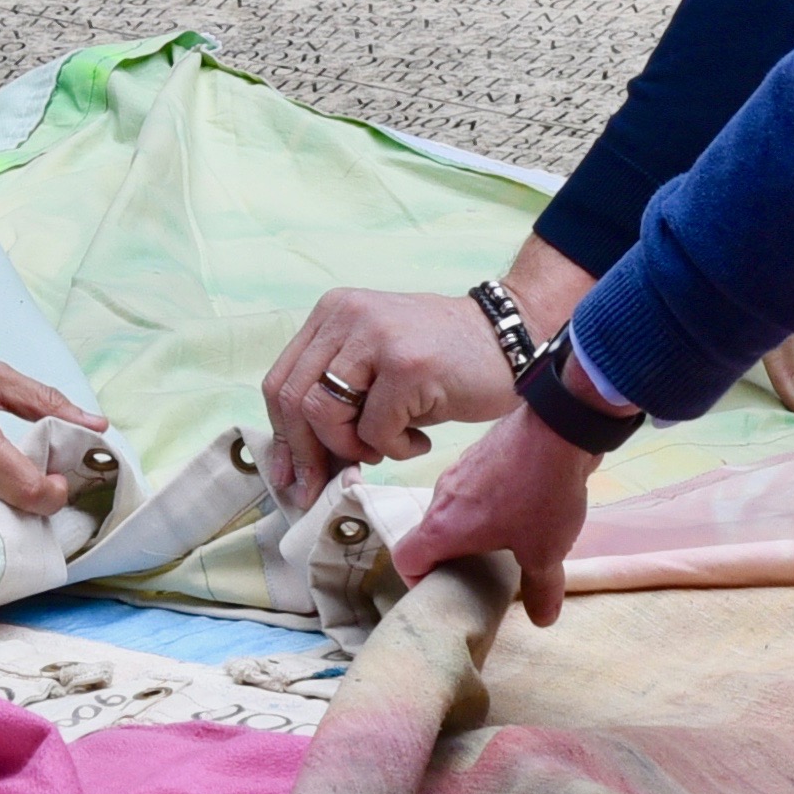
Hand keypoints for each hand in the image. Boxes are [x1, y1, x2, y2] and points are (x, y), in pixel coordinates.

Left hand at [262, 288, 517, 506]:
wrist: (512, 341)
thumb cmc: (443, 363)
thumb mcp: (376, 363)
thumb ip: (336, 393)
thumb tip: (298, 461)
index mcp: (333, 312)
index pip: (281, 382)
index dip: (283, 437)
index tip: (290, 475)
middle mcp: (348, 316)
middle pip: (295, 401)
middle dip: (309, 454)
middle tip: (330, 481)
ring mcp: (377, 337)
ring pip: (325, 415)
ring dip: (355, 447)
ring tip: (388, 445)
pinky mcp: (407, 366)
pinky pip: (375, 430)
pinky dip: (397, 449)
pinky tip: (421, 437)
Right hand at [395, 400, 601, 629]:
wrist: (560, 426)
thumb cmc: (541, 494)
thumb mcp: (546, 551)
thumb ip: (541, 589)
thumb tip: (543, 620)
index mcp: (443, 527)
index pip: (405, 560)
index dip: (416, 583)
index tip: (442, 591)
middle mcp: (440, 498)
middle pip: (429, 536)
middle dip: (450, 558)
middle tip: (480, 574)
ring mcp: (457, 471)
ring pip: (451, 511)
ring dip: (469, 529)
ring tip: (505, 541)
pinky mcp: (477, 454)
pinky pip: (470, 489)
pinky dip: (484, 504)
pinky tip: (521, 506)